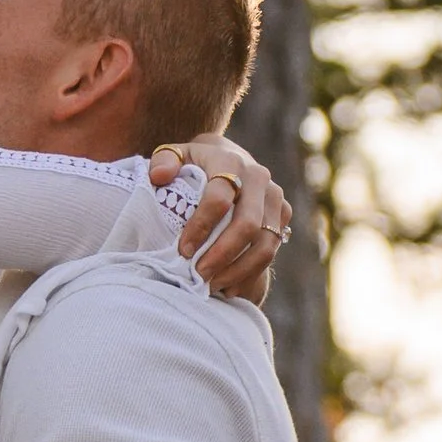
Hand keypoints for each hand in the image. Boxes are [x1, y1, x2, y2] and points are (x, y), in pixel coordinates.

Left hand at [151, 132, 289, 302]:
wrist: (227, 157)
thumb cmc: (194, 163)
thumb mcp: (175, 155)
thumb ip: (163, 162)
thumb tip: (159, 176)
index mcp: (230, 161)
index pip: (219, 198)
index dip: (201, 227)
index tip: (183, 250)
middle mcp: (258, 178)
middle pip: (247, 225)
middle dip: (222, 255)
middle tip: (199, 275)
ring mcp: (274, 197)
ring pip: (265, 244)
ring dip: (238, 270)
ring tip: (212, 285)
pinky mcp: (282, 215)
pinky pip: (272, 251)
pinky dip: (250, 274)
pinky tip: (228, 286)